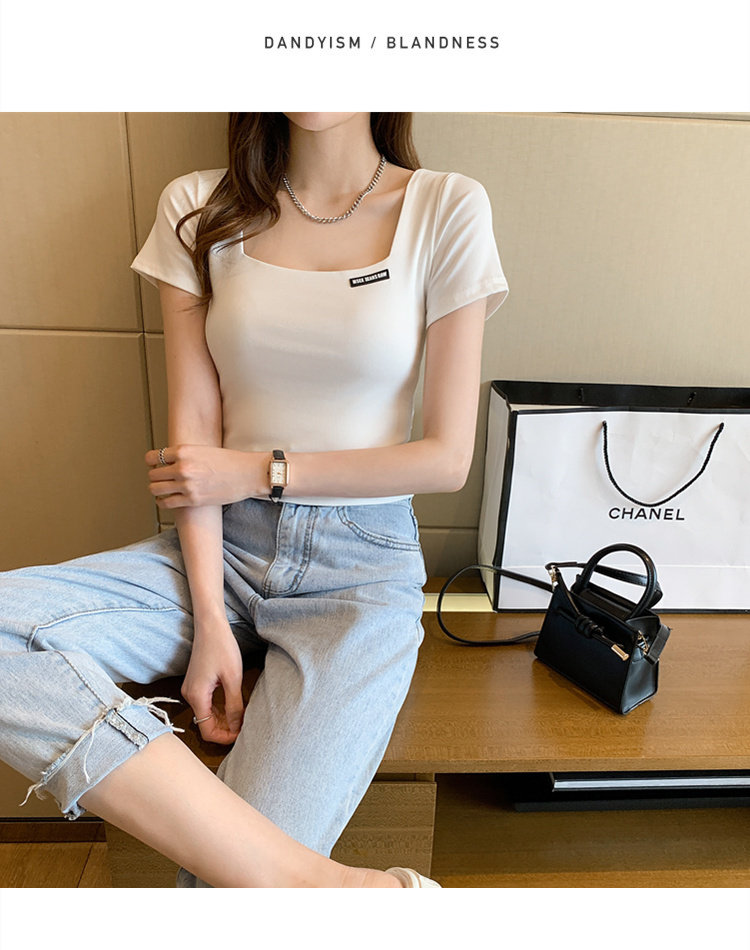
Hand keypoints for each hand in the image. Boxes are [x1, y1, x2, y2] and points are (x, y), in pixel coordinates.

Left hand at [146, 444, 262, 508]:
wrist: (249, 473)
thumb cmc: (230, 461)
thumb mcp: (203, 450)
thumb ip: (185, 455)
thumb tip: (169, 463)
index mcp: (184, 451)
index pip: (153, 457)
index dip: (152, 462)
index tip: (155, 465)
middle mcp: (182, 467)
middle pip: (152, 475)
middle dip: (155, 477)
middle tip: (161, 479)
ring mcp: (186, 485)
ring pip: (155, 489)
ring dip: (157, 490)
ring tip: (163, 490)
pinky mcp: (192, 500)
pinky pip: (166, 503)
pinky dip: (163, 502)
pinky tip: (167, 499)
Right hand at [181, 619, 245, 744]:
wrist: (210, 625)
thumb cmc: (222, 647)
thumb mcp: (233, 678)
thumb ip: (234, 705)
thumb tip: (237, 727)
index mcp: (197, 696)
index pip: (207, 731)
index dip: (224, 737)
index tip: (242, 734)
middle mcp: (190, 695)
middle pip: (206, 724)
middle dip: (226, 729)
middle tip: (246, 727)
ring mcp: (191, 689)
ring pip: (207, 715)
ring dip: (224, 719)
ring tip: (243, 717)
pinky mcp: (196, 684)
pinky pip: (207, 704)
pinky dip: (219, 709)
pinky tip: (234, 706)